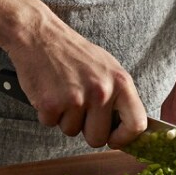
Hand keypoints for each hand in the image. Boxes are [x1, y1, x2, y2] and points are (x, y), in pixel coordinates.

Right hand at [7, 22, 147, 148]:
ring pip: (71, 132)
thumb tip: (129, 129)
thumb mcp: (107, 67)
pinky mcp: (51, 104)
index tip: (114, 138)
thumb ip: (119, 96)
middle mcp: (101, 91)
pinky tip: (48, 90)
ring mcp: (76, 98)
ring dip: (64, 118)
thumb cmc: (73, 53)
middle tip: (78, 106)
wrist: (39, 35)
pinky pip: (50, 124)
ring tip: (62, 91)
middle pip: (98, 139)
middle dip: (86, 129)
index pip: (137, 124)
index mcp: (121, 81)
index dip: (125, 138)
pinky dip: (47, 112)